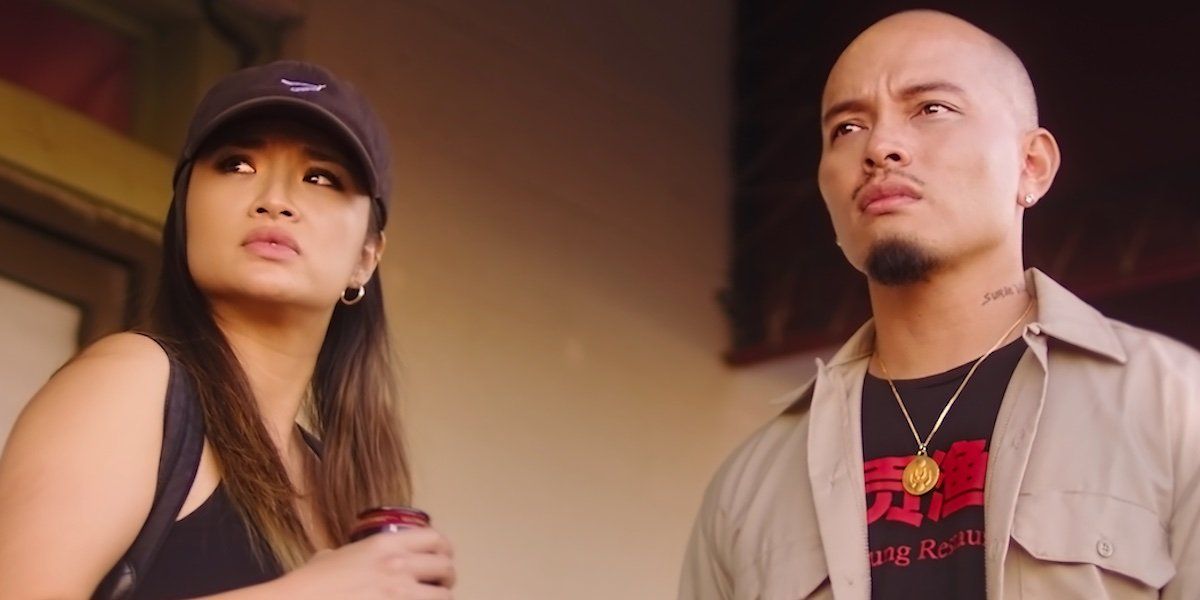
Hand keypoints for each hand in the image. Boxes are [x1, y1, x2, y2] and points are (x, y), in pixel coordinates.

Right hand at [273, 527, 454, 599]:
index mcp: (384, 545)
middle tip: (440, 582)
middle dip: (446, 576)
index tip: (442, 555)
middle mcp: (398, 566)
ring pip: (444, 595)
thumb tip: (346, 559)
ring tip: (432, 599)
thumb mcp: (331, 557)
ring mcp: (399, 594)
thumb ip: (352, 555)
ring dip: (441, 597)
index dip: (444, 548)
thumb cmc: (309, 584)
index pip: (434, 538)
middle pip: (446, 567)